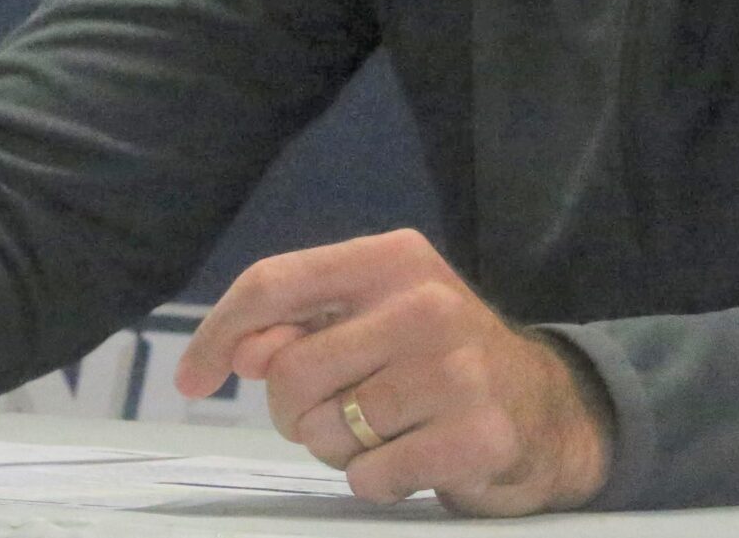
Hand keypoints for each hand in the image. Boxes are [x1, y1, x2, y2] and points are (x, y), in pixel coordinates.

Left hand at [174, 229, 610, 514]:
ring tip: (386, 433)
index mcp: (392, 258)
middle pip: (290, 371)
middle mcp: (425, 301)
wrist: (546, 410)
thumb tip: (241, 354)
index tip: (191, 379)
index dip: (218, 333)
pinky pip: (370, 476)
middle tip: (337, 415)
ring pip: (325, 430)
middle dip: (295, 411)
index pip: (274, 282)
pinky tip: (414, 459)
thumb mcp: (372, 323)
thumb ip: (300, 328)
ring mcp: (456, 368)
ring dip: (340, 450)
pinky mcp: (477, 434)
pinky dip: (378, 481)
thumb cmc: (438, 360)